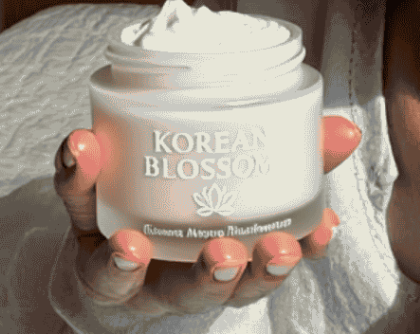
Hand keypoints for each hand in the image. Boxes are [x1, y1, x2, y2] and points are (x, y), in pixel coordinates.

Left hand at [53, 115, 361, 316]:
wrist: (105, 248)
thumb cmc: (187, 211)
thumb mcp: (240, 187)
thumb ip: (294, 157)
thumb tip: (346, 129)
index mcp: (220, 260)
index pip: (264, 267)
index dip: (299, 251)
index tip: (322, 227)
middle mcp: (173, 274)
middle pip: (199, 290)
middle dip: (225, 276)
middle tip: (242, 253)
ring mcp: (124, 265)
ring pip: (131, 277)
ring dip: (132, 261)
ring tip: (136, 247)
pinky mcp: (78, 228)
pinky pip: (73, 206)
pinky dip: (76, 177)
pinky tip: (81, 152)